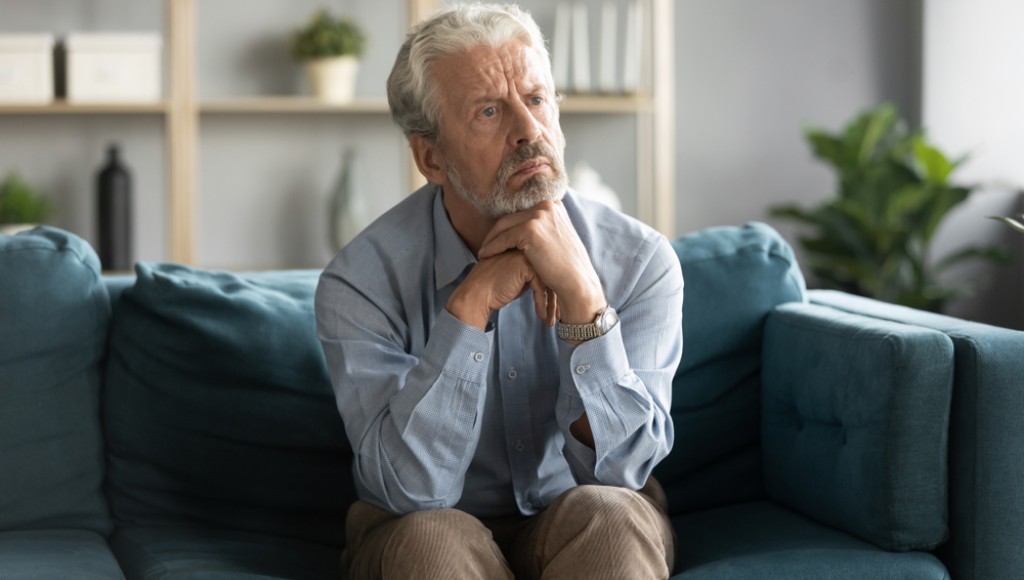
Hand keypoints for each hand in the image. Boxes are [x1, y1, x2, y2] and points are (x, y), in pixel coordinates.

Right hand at [446, 250, 556, 330]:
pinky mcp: (525, 266)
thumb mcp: (517, 277)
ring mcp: (526, 255)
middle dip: (556, 297)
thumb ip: (533, 273)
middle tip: (558, 314)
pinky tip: (541, 316)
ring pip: (549, 279)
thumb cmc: (495, 289)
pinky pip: (541, 286)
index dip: (553, 288)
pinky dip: (542, 303)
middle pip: (551, 272)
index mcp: (526, 249)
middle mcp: (527, 248)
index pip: (547, 267)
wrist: (476, 295)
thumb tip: (553, 282)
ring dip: (551, 303)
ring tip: (551, 319)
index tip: (556, 307)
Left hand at [477, 201, 604, 323]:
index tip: (497, 237)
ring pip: (504, 226)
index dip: (508, 225)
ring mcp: (539, 215)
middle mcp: (547, 205)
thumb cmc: (567, 266)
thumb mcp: (558, 237)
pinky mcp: (530, 229)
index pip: (522, 212)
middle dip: (496, 232)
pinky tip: (485, 256)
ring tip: (483, 252)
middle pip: (511, 216)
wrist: (576, 282)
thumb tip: (526, 226)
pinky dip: (492, 247)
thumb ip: (545, 227)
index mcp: (554, 205)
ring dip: (491, 240)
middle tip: (486, 245)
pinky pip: (503, 238)